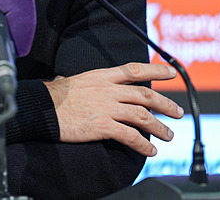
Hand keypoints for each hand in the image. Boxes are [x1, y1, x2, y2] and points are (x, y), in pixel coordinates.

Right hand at [44, 62, 183, 157]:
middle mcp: (108, 90)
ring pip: (142, 116)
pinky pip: (129, 135)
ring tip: (169, 135)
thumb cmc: (54, 96)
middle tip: (177, 112)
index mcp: (102, 76)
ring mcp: (107, 107)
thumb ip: (89, 83)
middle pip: (145, 95)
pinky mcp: (102, 125)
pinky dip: (143, 144)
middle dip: (165, 104)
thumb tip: (80, 81)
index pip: (135, 70)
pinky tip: (149, 150)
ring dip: (159, 126)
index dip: (155, 70)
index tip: (171, 73)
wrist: (42, 107)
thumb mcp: (75, 80)